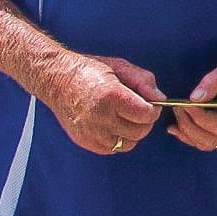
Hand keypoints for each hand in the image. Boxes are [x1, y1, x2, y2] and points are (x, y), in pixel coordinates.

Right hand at [47, 52, 162, 154]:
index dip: (153, 110)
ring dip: (132, 133)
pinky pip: (112, 149)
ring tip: (125, 118)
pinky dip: (118, 139)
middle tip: (139, 111)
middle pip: (139, 131)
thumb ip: (144, 81)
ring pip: (127, 144)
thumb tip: (160, 99)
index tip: (151, 105)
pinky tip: (113, 125)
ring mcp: (91, 132)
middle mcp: (100, 116)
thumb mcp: (120, 66)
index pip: (145, 115)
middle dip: (145, 122)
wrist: (56, 79)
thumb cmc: (89, 70)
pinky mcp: (84, 141)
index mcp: (111, 96)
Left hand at [166, 56, 216, 151]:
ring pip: (207, 144)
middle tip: (178, 108)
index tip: (186, 105)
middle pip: (212, 139)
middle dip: (190, 126)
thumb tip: (194, 98)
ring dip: (188, 134)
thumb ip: (213, 82)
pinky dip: (189, 136)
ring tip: (176, 117)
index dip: (200, 117)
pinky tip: (177, 127)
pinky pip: (205, 141)